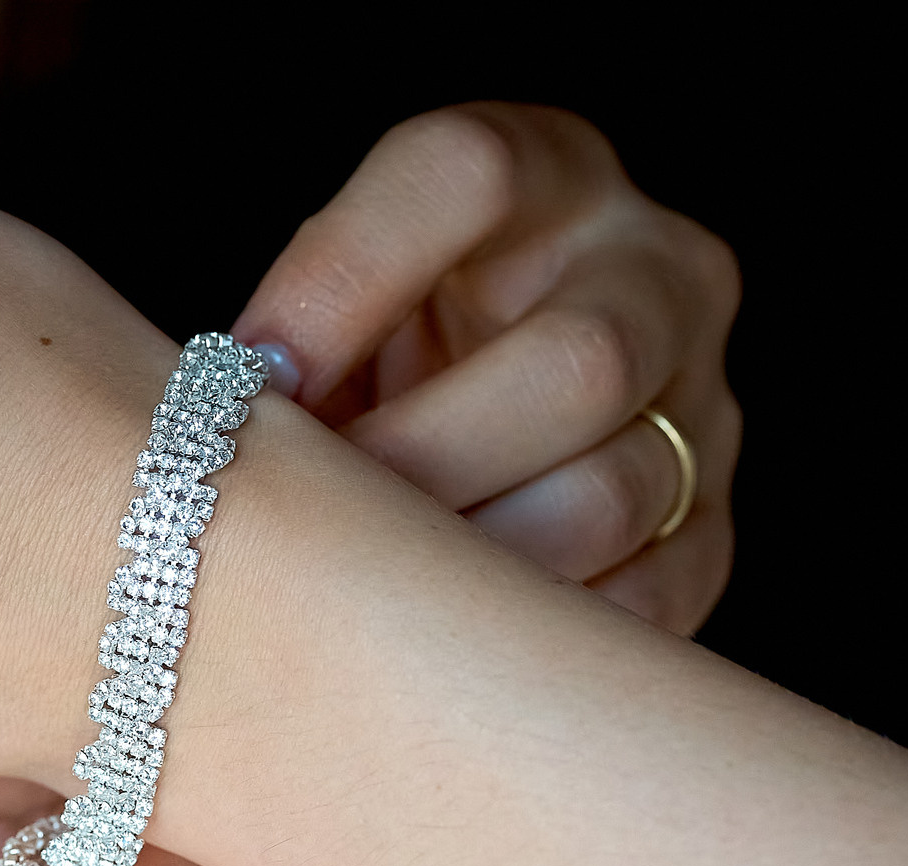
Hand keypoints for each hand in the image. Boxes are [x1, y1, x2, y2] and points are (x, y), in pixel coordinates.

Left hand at [234, 104, 739, 635]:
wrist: (469, 422)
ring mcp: (702, 408)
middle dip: (415, 462)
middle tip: (309, 525)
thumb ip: (287, 344)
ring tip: (353, 602)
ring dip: (459, 569)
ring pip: (605, 499)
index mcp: (543, 171)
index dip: (342, 281)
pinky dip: (520, 644)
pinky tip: (431, 651)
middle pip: (576, 364)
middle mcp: (654, 272)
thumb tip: (199, 455)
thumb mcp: (328, 308)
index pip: (464, 175)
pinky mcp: (708, 536)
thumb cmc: (363, 361)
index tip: (250, 374)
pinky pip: (638, 606)